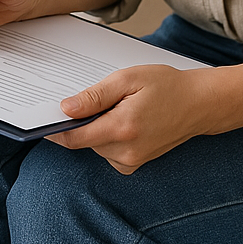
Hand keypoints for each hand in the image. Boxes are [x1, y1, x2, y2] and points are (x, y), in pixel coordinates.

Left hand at [45, 64, 216, 173]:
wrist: (198, 104)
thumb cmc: (166, 86)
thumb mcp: (127, 80)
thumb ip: (94, 96)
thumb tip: (65, 109)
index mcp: (121, 128)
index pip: (74, 137)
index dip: (55, 128)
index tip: (44, 117)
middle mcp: (126, 152)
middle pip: (84, 140)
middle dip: (82, 120)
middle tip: (96, 98)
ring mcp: (132, 161)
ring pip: (95, 145)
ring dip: (97, 127)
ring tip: (119, 107)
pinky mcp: (135, 164)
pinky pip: (108, 152)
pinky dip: (108, 137)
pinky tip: (124, 120)